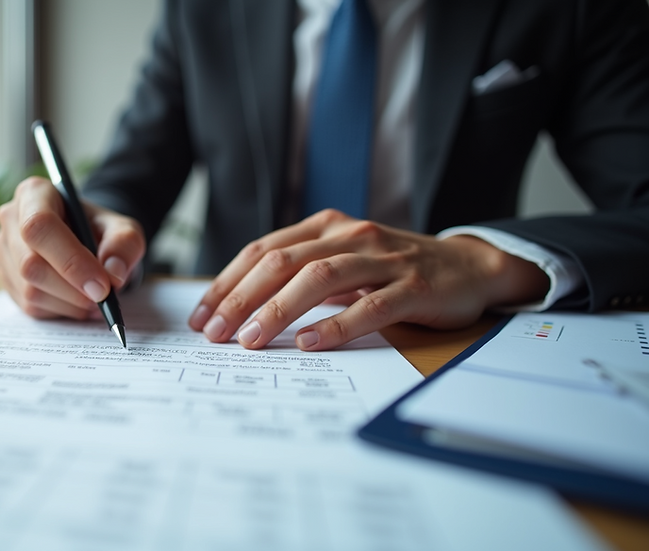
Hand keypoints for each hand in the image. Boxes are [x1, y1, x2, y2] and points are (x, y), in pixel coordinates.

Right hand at [0, 177, 145, 318]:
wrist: (86, 240)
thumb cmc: (100, 230)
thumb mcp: (123, 229)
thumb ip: (124, 245)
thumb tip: (113, 273)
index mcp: (35, 193)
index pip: (40, 226)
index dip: (71, 260)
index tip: (102, 286)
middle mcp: (10, 219)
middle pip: (31, 264)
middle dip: (73, 289)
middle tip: (103, 297)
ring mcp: (4, 251)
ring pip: (30, 291)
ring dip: (69, 303)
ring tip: (95, 299)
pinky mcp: (7, 279)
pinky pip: (30, 307)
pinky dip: (61, 311)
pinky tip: (78, 301)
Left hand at [187, 209, 549, 349]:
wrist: (469, 266)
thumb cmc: (393, 270)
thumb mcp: (342, 262)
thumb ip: (300, 274)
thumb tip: (239, 308)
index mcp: (326, 226)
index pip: (263, 250)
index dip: (227, 282)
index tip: (201, 315)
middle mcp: (350, 235)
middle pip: (282, 262)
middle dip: (241, 298)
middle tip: (214, 333)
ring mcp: (383, 258)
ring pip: (319, 279)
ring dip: (277, 310)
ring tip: (249, 339)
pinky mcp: (414, 285)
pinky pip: (370, 305)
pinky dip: (336, 325)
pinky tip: (309, 343)